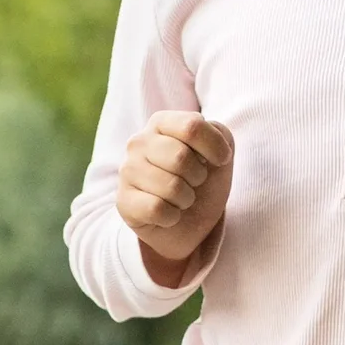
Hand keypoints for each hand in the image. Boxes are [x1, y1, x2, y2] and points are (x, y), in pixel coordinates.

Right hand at [118, 110, 233, 279]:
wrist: (189, 221)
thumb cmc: (202, 180)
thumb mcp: (220, 151)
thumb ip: (219, 135)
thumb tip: (199, 149)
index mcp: (161, 122)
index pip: (192, 126)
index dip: (216, 148)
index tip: (220, 161)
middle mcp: (138, 142)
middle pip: (181, 157)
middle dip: (198, 177)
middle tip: (194, 182)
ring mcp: (128, 171)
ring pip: (171, 187)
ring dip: (186, 199)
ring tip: (180, 198)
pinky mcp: (124, 201)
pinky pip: (157, 209)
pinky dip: (172, 216)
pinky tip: (167, 213)